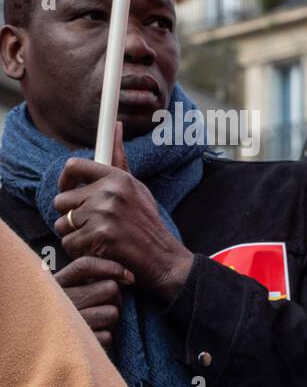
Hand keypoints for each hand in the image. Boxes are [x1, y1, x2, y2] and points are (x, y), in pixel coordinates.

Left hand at [51, 122, 193, 302]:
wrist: (165, 260)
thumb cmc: (147, 225)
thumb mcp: (137, 189)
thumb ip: (119, 160)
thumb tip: (115, 126)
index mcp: (118, 178)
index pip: (73, 166)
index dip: (65, 181)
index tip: (70, 191)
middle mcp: (111, 192)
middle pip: (61, 200)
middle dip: (72, 217)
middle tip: (93, 226)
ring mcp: (106, 214)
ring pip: (62, 224)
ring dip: (75, 236)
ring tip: (98, 240)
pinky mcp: (101, 236)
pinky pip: (69, 243)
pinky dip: (80, 252)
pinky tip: (99, 251)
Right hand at [52, 256, 134, 348]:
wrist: (39, 349)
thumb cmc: (63, 315)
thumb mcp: (67, 291)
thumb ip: (89, 278)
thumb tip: (128, 277)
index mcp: (55, 284)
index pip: (84, 266)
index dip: (111, 267)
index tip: (129, 277)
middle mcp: (59, 301)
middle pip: (110, 288)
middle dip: (114, 298)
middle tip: (102, 306)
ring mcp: (67, 323)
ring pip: (112, 312)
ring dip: (109, 319)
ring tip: (94, 323)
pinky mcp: (76, 344)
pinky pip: (108, 336)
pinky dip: (104, 337)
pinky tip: (90, 338)